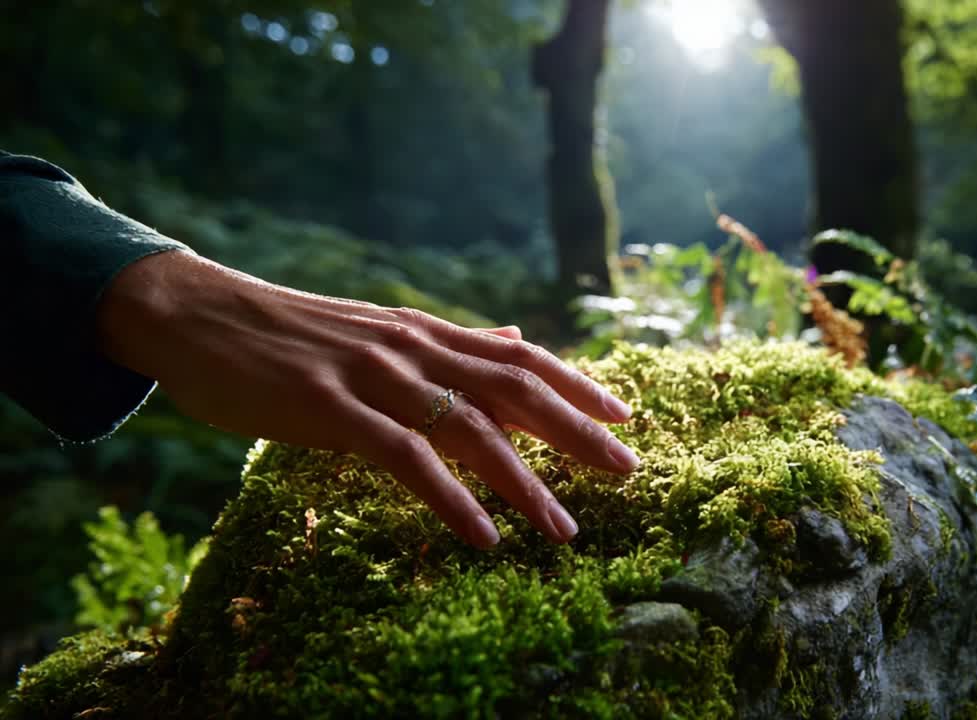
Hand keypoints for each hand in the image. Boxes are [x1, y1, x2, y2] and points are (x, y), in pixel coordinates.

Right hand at [96, 250, 637, 548]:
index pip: (520, 357)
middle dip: (576, 433)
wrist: (198, 314)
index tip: (623, 418)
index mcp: (426, 333)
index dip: (576, 386)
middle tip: (626, 471)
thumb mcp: (382, 329)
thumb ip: (451, 342)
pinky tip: (482, 533)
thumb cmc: (291, 332)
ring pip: (468, 429)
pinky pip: (403, 458)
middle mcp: (412, 349)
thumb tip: (514, 339)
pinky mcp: (329, 408)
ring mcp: (373, 377)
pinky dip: (449, 498)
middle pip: (513, 390)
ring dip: (523, 483)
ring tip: (563, 529)